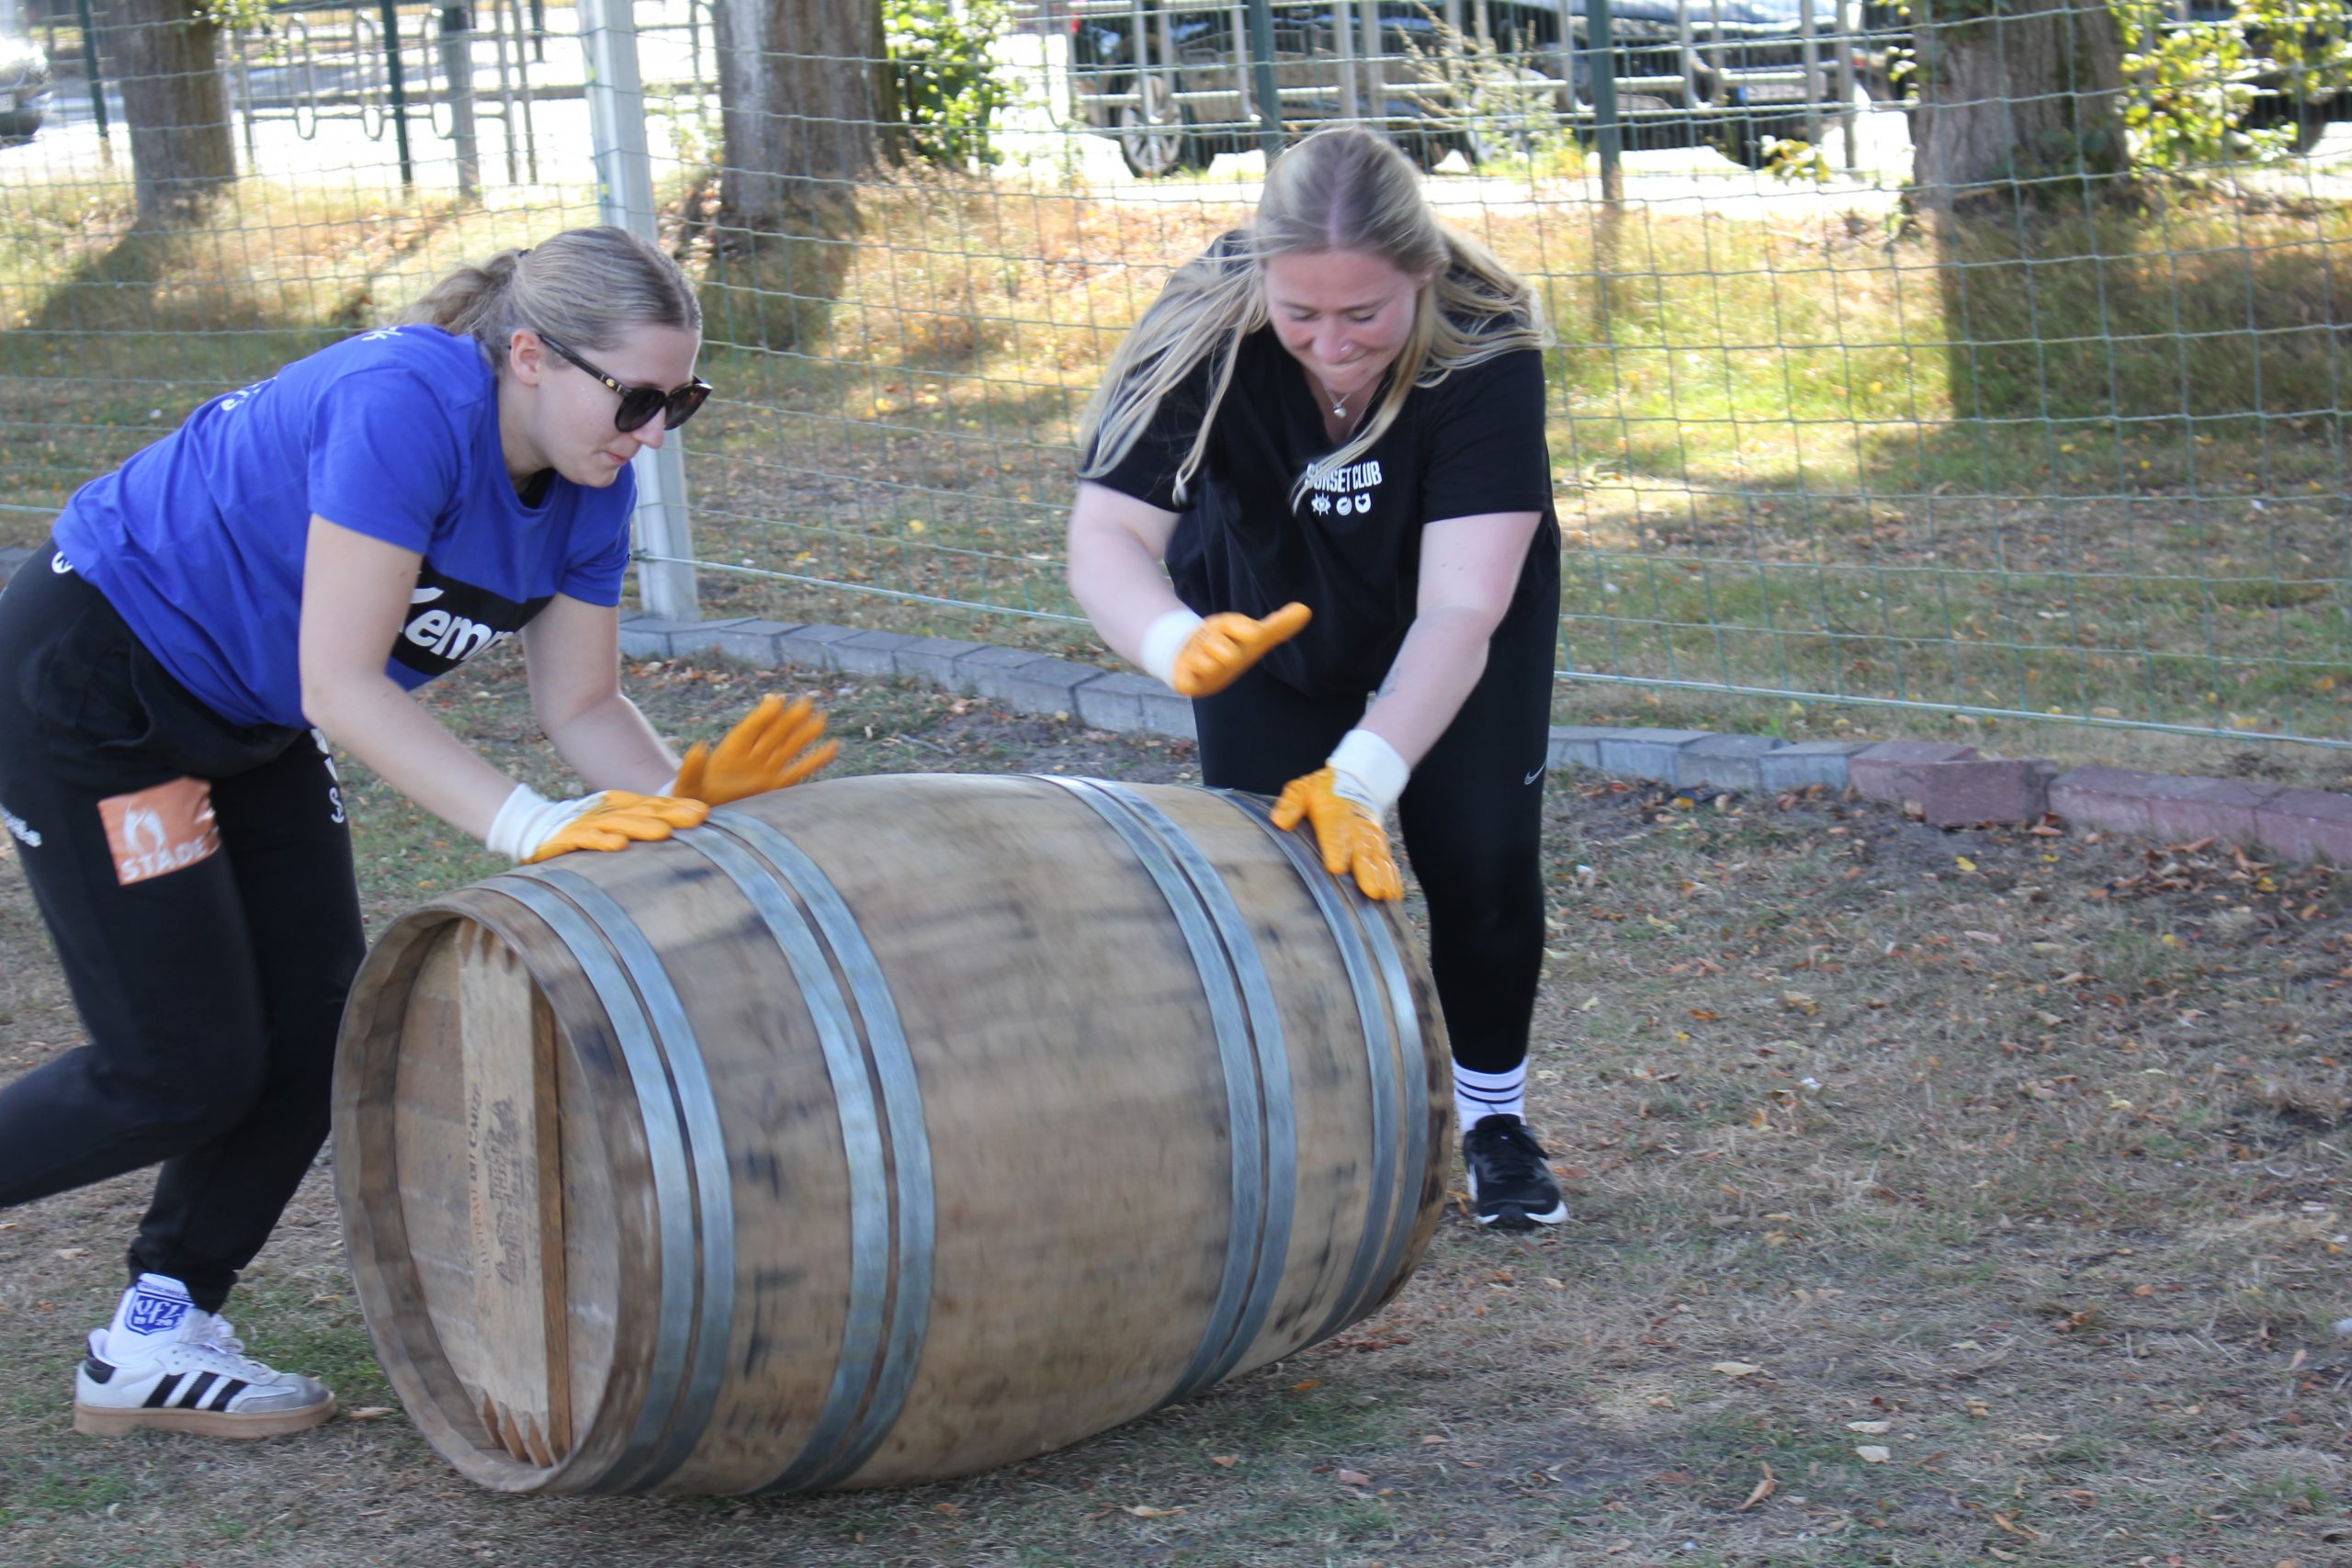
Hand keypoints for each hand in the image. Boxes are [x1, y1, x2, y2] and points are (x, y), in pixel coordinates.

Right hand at [488, 786, 709, 863]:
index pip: (654, 804)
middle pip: (643, 812)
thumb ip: (643, 823)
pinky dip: (603, 842)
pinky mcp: (568, 839)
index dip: (679, 807)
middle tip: (698, 819)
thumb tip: (679, 830)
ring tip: (665, 833)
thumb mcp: (616, 823)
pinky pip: (587, 840)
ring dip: (643, 827)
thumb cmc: (584, 829)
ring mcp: (589, 824)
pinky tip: (619, 846)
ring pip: (620, 824)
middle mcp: (608, 811)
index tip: (706, 814)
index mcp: (621, 805)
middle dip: (671, 815)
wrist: (536, 828)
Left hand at [673, 694, 838, 805]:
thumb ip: (692, 768)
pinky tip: (832, 747)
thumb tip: (699, 747)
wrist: (702, 817)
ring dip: (803, 734)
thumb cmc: (692, 796)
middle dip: (788, 719)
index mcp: (729, 752)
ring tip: (820, 718)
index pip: (749, 731)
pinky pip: (799, 771)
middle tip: (805, 702)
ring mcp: (765, 770)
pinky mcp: (776, 786)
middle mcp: (750, 757)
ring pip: (788, 748)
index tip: (776, 701)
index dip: (762, 717)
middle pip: (773, 734)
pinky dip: (815, 760)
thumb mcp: (687, 783)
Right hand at [1169, 603, 1311, 696]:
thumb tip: (1307, 610)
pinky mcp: (1181, 676)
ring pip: (1203, 662)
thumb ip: (1279, 626)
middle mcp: (1206, 639)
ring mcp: (1192, 657)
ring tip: (1212, 667)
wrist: (1191, 660)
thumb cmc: (1230, 646)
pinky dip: (1189, 682)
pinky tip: (1193, 683)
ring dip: (1210, 666)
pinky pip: (1184, 681)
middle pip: (1218, 644)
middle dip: (1226, 651)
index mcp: (1223, 626)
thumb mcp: (1253, 637)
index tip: (1255, 634)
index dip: (1242, 629)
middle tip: (1231, 656)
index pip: (1231, 623)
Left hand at [1270, 766, 1401, 900]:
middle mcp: (1356, 827)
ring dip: (1383, 878)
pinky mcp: (1379, 845)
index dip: (1337, 850)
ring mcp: (1371, 837)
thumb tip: (1279, 821)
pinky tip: (1394, 895)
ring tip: (1385, 897)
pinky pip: (1387, 862)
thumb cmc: (1323, 791)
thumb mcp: (1303, 790)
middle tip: (1372, 891)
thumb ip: (1291, 804)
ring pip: (1379, 858)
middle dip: (1367, 872)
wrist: (1354, 781)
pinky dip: (1392, 878)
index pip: (1335, 833)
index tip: (1336, 868)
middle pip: (1363, 850)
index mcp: (1334, 813)